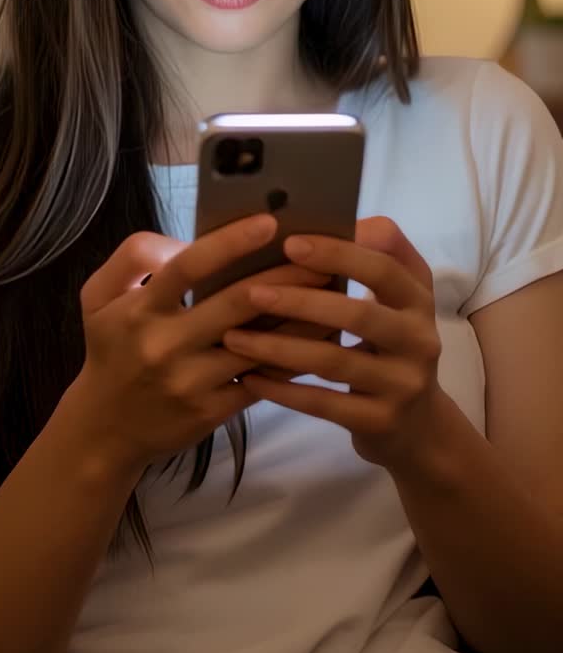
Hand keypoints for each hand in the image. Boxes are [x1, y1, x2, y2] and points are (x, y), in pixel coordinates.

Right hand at [72, 213, 329, 474]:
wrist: (106, 427)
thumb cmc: (111, 349)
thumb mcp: (98, 296)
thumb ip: (134, 257)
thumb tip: (185, 241)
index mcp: (140, 310)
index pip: (188, 267)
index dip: (231, 242)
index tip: (270, 222)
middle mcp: (165, 345)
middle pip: (236, 304)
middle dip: (285, 277)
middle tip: (325, 255)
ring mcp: (191, 382)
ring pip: (258, 344)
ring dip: (300, 318)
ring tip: (335, 293)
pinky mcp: (212, 411)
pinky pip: (262, 379)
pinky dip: (292, 358)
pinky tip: (319, 339)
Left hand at [221, 217, 443, 470]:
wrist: (418, 427)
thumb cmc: (390, 347)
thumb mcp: (395, 303)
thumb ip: (368, 263)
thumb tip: (310, 226)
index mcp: (418, 299)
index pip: (384, 266)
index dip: (339, 252)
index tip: (289, 241)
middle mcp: (419, 338)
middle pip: (359, 314)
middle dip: (300, 300)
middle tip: (251, 291)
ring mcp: (403, 384)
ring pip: (334, 361)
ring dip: (278, 347)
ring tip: (232, 336)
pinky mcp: (381, 421)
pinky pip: (323, 404)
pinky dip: (283, 390)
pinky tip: (248, 378)